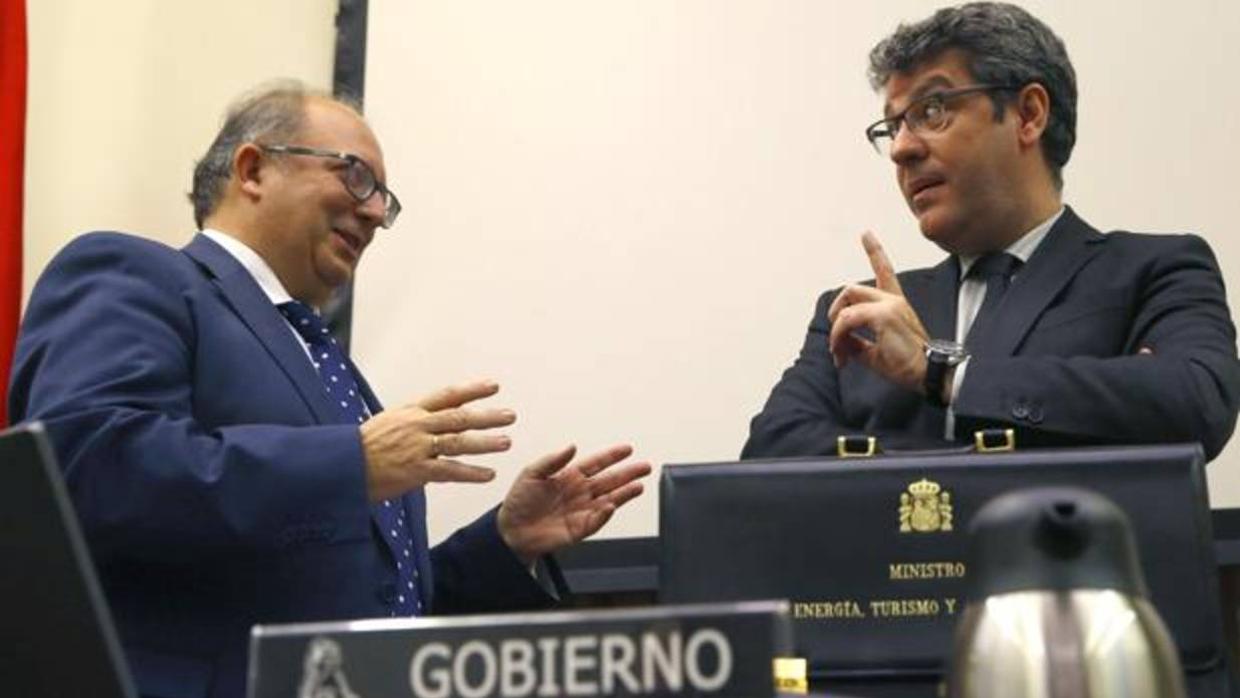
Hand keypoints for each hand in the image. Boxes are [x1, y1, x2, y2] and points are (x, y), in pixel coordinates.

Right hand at [360, 380, 515, 500]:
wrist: (341, 466)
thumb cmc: (360, 448)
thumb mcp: (387, 423)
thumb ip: (413, 422)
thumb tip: (433, 420)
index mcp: (411, 411)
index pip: (447, 396)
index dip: (472, 390)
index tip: (493, 386)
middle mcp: (417, 425)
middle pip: (459, 417)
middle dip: (487, 416)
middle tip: (510, 415)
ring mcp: (417, 447)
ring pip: (458, 441)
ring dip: (484, 442)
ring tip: (506, 442)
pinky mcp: (415, 470)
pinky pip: (449, 470)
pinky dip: (471, 473)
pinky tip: (488, 475)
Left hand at [497, 444, 651, 564]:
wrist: (510, 531)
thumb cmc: (519, 502)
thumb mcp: (531, 473)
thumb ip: (552, 460)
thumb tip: (571, 446)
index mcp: (569, 476)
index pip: (595, 463)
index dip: (611, 456)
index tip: (627, 449)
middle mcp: (580, 492)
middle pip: (609, 480)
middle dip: (628, 473)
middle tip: (645, 467)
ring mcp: (581, 510)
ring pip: (609, 500)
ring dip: (624, 493)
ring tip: (639, 485)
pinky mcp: (579, 529)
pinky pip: (595, 521)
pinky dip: (604, 515)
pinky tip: (611, 506)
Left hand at [827, 231, 930, 392]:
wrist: (928, 374)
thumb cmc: (908, 365)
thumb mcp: (876, 352)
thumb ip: (857, 342)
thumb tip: (840, 343)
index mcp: (895, 305)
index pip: (885, 271)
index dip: (875, 251)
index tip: (866, 234)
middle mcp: (893, 300)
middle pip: (851, 290)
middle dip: (835, 311)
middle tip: (837, 339)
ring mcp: (889, 306)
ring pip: (846, 306)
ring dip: (836, 331)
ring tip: (839, 352)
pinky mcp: (884, 315)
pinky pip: (847, 320)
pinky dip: (838, 336)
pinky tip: (842, 353)